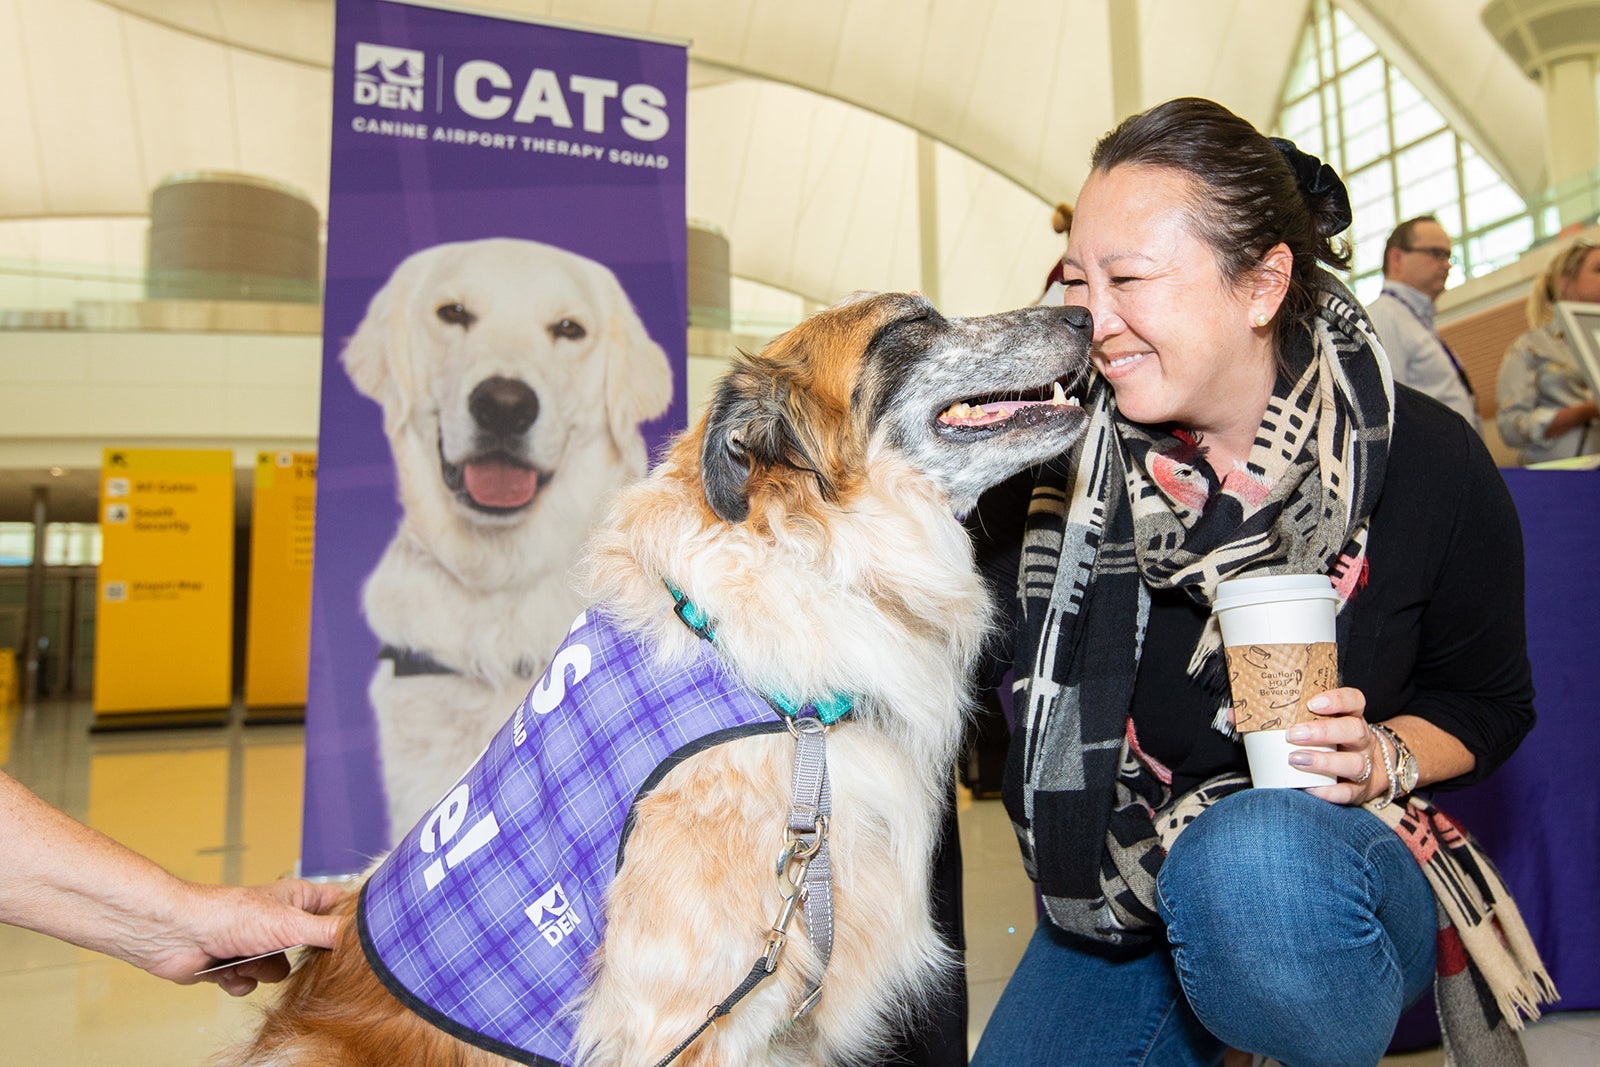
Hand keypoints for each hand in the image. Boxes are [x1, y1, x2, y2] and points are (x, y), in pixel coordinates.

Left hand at [136, 878, 347, 995]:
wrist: (178, 935)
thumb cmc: (229, 915)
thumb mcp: (290, 923)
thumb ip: (330, 932)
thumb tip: (367, 937)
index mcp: (298, 899)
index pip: (339, 907)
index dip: (349, 922)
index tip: (358, 940)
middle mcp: (281, 920)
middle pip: (311, 947)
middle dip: (298, 958)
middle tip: (289, 953)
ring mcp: (258, 943)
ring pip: (281, 971)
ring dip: (263, 970)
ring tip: (245, 957)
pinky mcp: (236, 964)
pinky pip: (254, 983)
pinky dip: (241, 980)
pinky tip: (228, 968)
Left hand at [1282, 686, 1385, 805]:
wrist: (1374, 772)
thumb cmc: (1333, 742)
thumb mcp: (1321, 725)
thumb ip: (1290, 717)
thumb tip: (1239, 714)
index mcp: (1353, 718)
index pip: (1354, 701)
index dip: (1337, 700)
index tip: (1312, 703)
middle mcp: (1362, 741)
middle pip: (1354, 730)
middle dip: (1323, 731)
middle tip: (1293, 734)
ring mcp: (1365, 766)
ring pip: (1354, 763)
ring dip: (1324, 761)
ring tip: (1296, 759)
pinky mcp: (1358, 791)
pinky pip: (1346, 792)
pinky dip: (1327, 792)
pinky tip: (1308, 787)